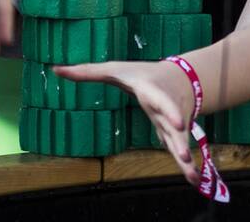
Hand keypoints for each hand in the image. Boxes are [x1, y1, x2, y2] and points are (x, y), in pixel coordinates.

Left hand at [54, 59, 197, 184]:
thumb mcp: (114, 69)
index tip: (178, 122)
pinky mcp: (175, 135)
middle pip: (174, 125)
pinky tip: (194, 180)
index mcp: (153, 91)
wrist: (178, 77)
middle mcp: (166, 109)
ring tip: (192, 174)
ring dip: (185, 158)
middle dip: (179, 139)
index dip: (169, 110)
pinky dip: (187, 166)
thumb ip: (86, 72)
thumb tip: (55, 69)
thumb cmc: (141, 73)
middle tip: (184, 154)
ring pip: (180, 141)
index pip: (161, 99)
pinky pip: (179, 150)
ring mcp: (173, 123)